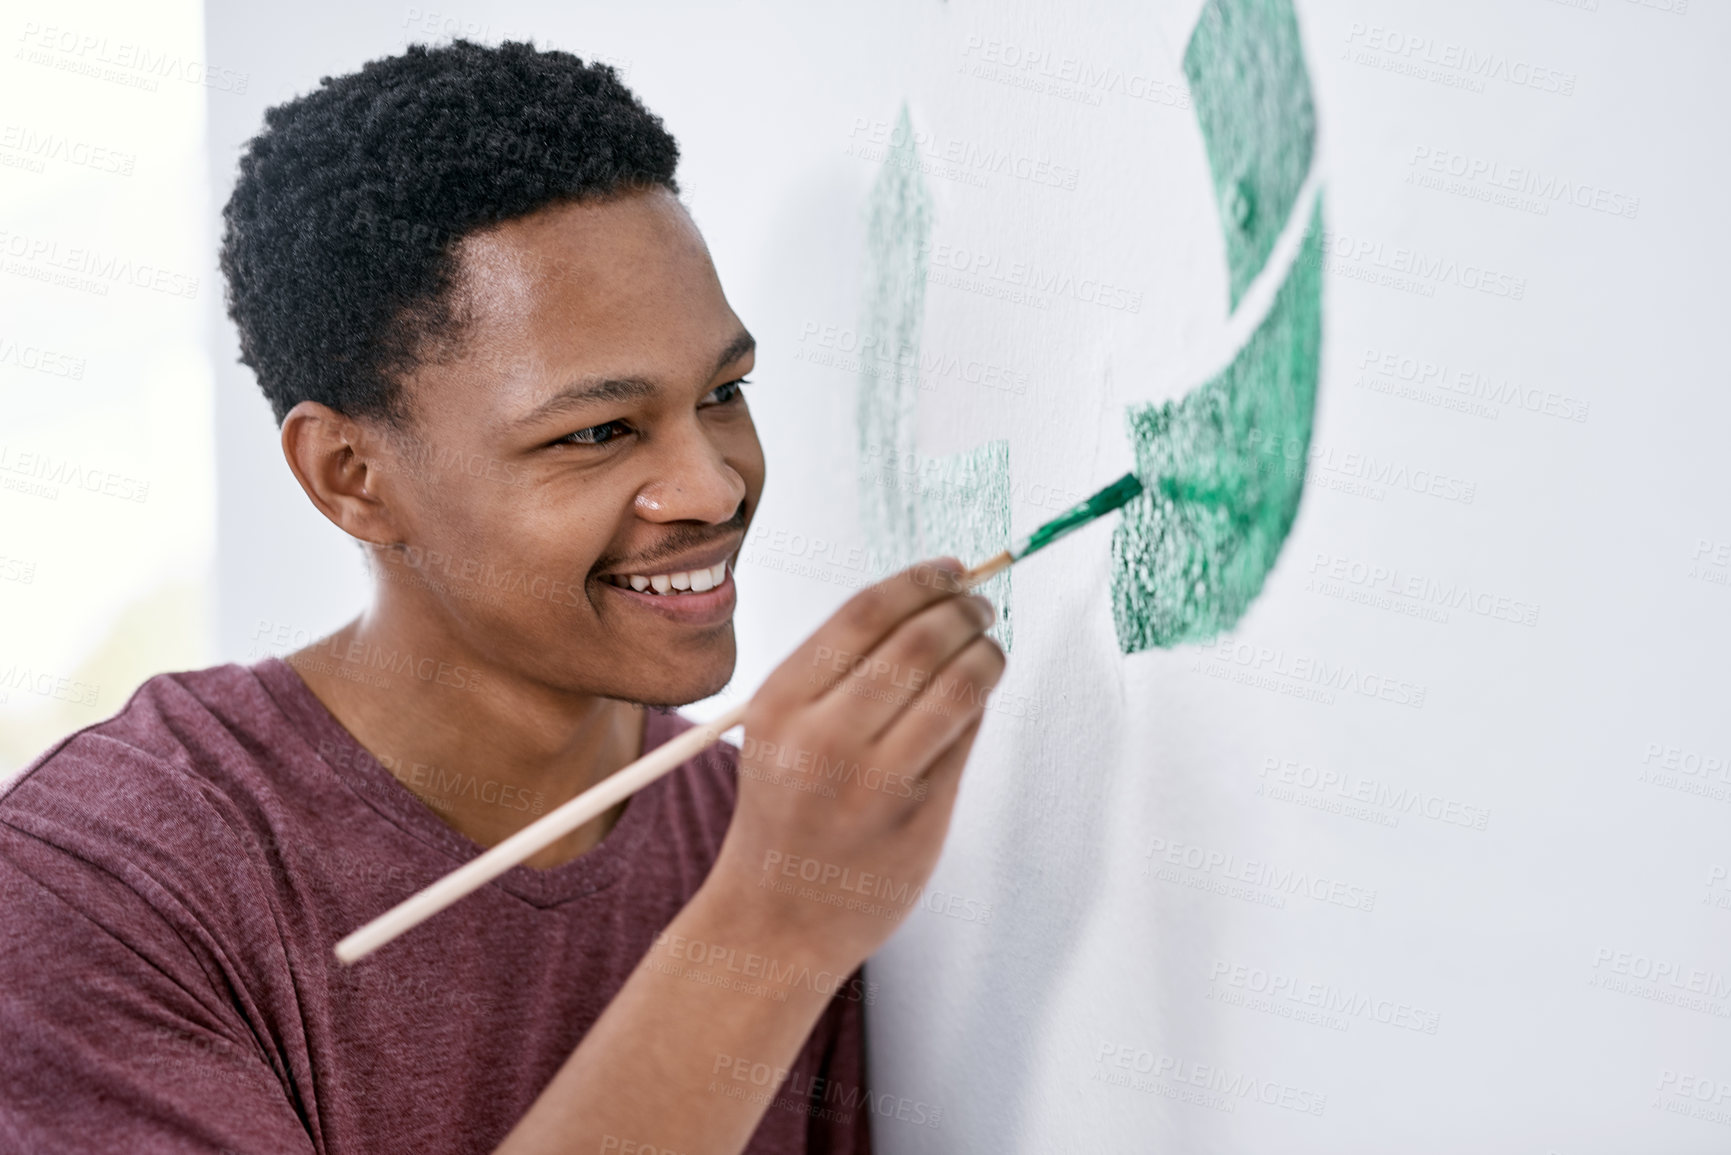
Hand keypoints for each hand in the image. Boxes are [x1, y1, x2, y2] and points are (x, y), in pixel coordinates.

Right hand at [703, 557, 1005, 971]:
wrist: (776, 918)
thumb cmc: (785, 812)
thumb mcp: (783, 731)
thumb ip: (841, 673)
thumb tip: (929, 607)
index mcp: (780, 703)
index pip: (864, 614)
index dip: (918, 581)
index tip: (951, 569)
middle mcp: (824, 738)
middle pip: (917, 642)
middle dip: (963, 611)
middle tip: (981, 605)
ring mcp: (875, 782)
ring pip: (957, 687)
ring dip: (986, 653)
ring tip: (989, 646)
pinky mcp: (919, 816)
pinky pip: (965, 738)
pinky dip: (979, 706)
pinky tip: (975, 698)